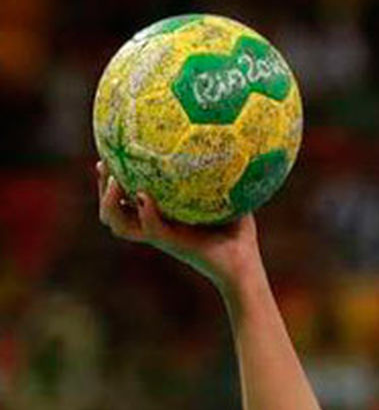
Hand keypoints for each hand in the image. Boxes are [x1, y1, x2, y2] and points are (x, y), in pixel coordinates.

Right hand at [96, 161, 260, 293]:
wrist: (244, 264)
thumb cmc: (238, 233)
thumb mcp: (229, 198)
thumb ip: (222, 175)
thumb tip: (228, 145)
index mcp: (162, 217)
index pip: (125, 200)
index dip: (110, 181)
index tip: (108, 156)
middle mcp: (155, 227)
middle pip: (112, 212)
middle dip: (102, 188)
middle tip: (104, 165)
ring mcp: (161, 237)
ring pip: (119, 224)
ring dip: (111, 202)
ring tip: (114, 181)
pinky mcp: (173, 244)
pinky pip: (151, 228)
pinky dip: (144, 212)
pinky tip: (144, 196)